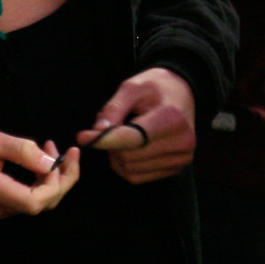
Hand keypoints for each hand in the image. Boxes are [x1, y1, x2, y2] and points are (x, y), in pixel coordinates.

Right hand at [0, 121, 79, 220]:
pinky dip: (37, 183)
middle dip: (60, 180)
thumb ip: (22, 150)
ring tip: (52, 150)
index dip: (55, 184)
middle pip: (39, 206)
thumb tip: (51, 163)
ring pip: (34, 204)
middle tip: (67, 152)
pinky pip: (23, 200)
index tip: (61, 157)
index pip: (35, 202)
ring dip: (50, 180)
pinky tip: (39, 162)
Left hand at [78, 67, 195, 183]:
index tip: (82, 136)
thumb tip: (96, 132)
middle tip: (108, 129)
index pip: (131, 138)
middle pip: (129, 156)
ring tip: (121, 136)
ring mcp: (180, 158)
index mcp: (171, 118)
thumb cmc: (155, 86)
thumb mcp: (132, 86)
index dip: (103, 140)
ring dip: (117, 156)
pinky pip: (138, 177)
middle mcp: (181, 142)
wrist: (181, 93)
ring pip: (131, 170)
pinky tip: (129, 148)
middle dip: (111, 146)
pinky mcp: (176, 168)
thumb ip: (113, 108)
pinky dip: (126, 165)